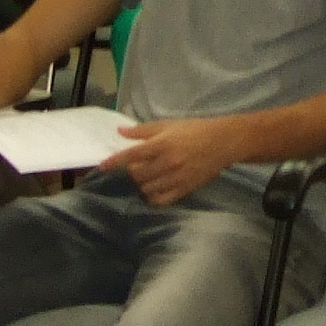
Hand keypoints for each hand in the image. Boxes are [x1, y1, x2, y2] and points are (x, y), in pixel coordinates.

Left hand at [113, 116, 243, 206]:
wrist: (223, 142)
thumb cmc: (194, 130)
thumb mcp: (168, 125)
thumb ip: (143, 130)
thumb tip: (120, 132)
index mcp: (162, 144)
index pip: (131, 155)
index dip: (114, 162)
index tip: (101, 166)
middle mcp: (167, 163)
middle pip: (137, 175)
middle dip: (131, 172)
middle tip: (134, 167)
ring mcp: (176, 178)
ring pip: (147, 189)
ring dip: (141, 184)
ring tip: (145, 177)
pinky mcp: (185, 189)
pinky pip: (162, 200)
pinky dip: (153, 197)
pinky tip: (153, 190)